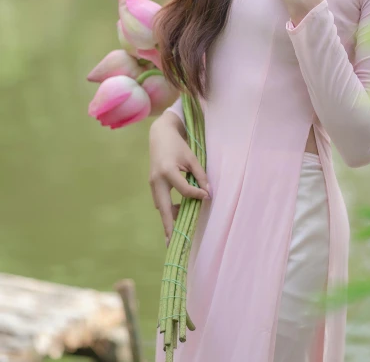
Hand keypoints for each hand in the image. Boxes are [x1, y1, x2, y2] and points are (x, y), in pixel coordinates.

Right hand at [149, 113, 210, 246]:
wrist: (159, 135)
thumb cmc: (177, 145)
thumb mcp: (191, 157)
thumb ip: (200, 175)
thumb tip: (208, 192)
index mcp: (168, 171)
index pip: (184, 190)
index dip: (196, 194)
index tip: (207, 196)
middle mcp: (157, 180)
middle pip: (164, 208)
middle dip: (169, 226)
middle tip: (173, 242)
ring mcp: (152, 183)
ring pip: (161, 206)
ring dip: (169, 218)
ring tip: (178, 232)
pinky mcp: (153, 184)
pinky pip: (160, 201)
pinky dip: (168, 209)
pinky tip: (178, 214)